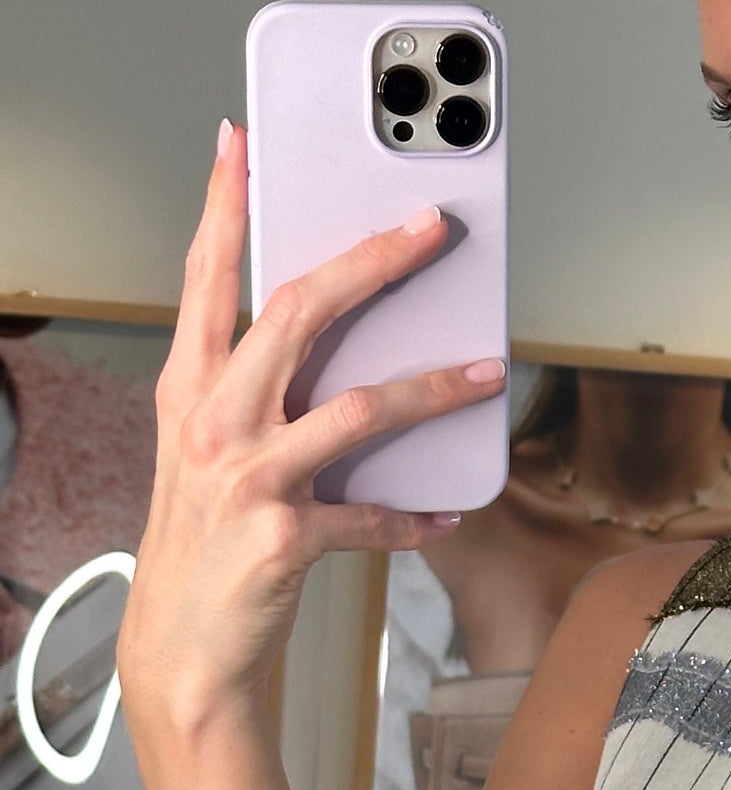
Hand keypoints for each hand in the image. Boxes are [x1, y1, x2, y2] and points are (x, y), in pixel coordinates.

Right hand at [119, 118, 507, 732]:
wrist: (183, 645)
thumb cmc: (208, 540)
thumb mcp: (213, 451)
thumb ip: (262, 390)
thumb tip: (348, 341)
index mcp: (191, 389)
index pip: (208, 277)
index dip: (225, 206)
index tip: (242, 143)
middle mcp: (214, 421)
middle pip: (301, 312)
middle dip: (374, 261)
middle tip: (432, 228)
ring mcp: (247, 478)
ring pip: (357, 408)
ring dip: (434, 388)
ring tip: (489, 374)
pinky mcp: (283, 536)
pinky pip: (372, 515)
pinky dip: (416, 516)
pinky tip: (448, 513)